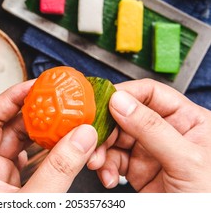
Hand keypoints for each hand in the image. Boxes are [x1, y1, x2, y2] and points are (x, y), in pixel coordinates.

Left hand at [0, 80, 96, 192]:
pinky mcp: (16, 189)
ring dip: (44, 131)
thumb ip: (58, 169)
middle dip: (33, 112)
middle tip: (54, 99)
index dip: (11, 98)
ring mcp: (0, 181)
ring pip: (22, 144)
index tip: (34, 86)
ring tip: (63, 117)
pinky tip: (63, 144)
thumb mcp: (34, 202)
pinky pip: (32, 161)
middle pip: (8, 128)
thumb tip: (82, 136)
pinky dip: (48, 151)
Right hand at [88, 79, 210, 191]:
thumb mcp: (186, 161)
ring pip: (115, 138)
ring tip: (97, 161)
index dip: (126, 93)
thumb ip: (153, 129)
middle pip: (126, 115)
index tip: (105, 102)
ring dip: (102, 149)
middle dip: (107, 127)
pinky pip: (113, 160)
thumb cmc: (210, 200)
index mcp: (187, 120)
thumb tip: (121, 101)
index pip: (151, 93)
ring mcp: (150, 151)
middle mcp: (166, 132)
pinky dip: (105, 167)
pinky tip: (107, 176)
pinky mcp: (137, 169)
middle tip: (94, 136)